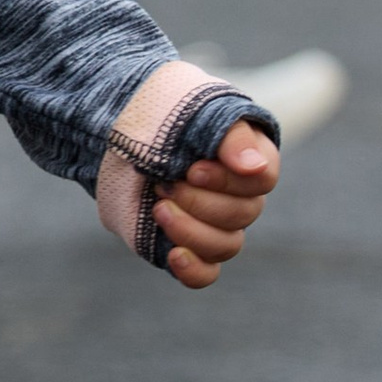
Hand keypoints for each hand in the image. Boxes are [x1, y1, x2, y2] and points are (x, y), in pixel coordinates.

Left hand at [155, 121, 277, 289]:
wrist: (119, 127)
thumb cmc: (163, 110)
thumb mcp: (195, 109)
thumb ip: (230, 136)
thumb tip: (255, 167)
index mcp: (250, 158)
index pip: (262, 181)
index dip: (227, 181)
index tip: (192, 170)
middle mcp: (239, 194)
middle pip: (243, 215)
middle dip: (199, 202)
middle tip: (164, 184)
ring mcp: (214, 224)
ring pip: (225, 246)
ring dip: (191, 231)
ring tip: (158, 209)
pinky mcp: (188, 245)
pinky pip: (206, 272)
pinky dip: (193, 270)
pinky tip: (174, 255)